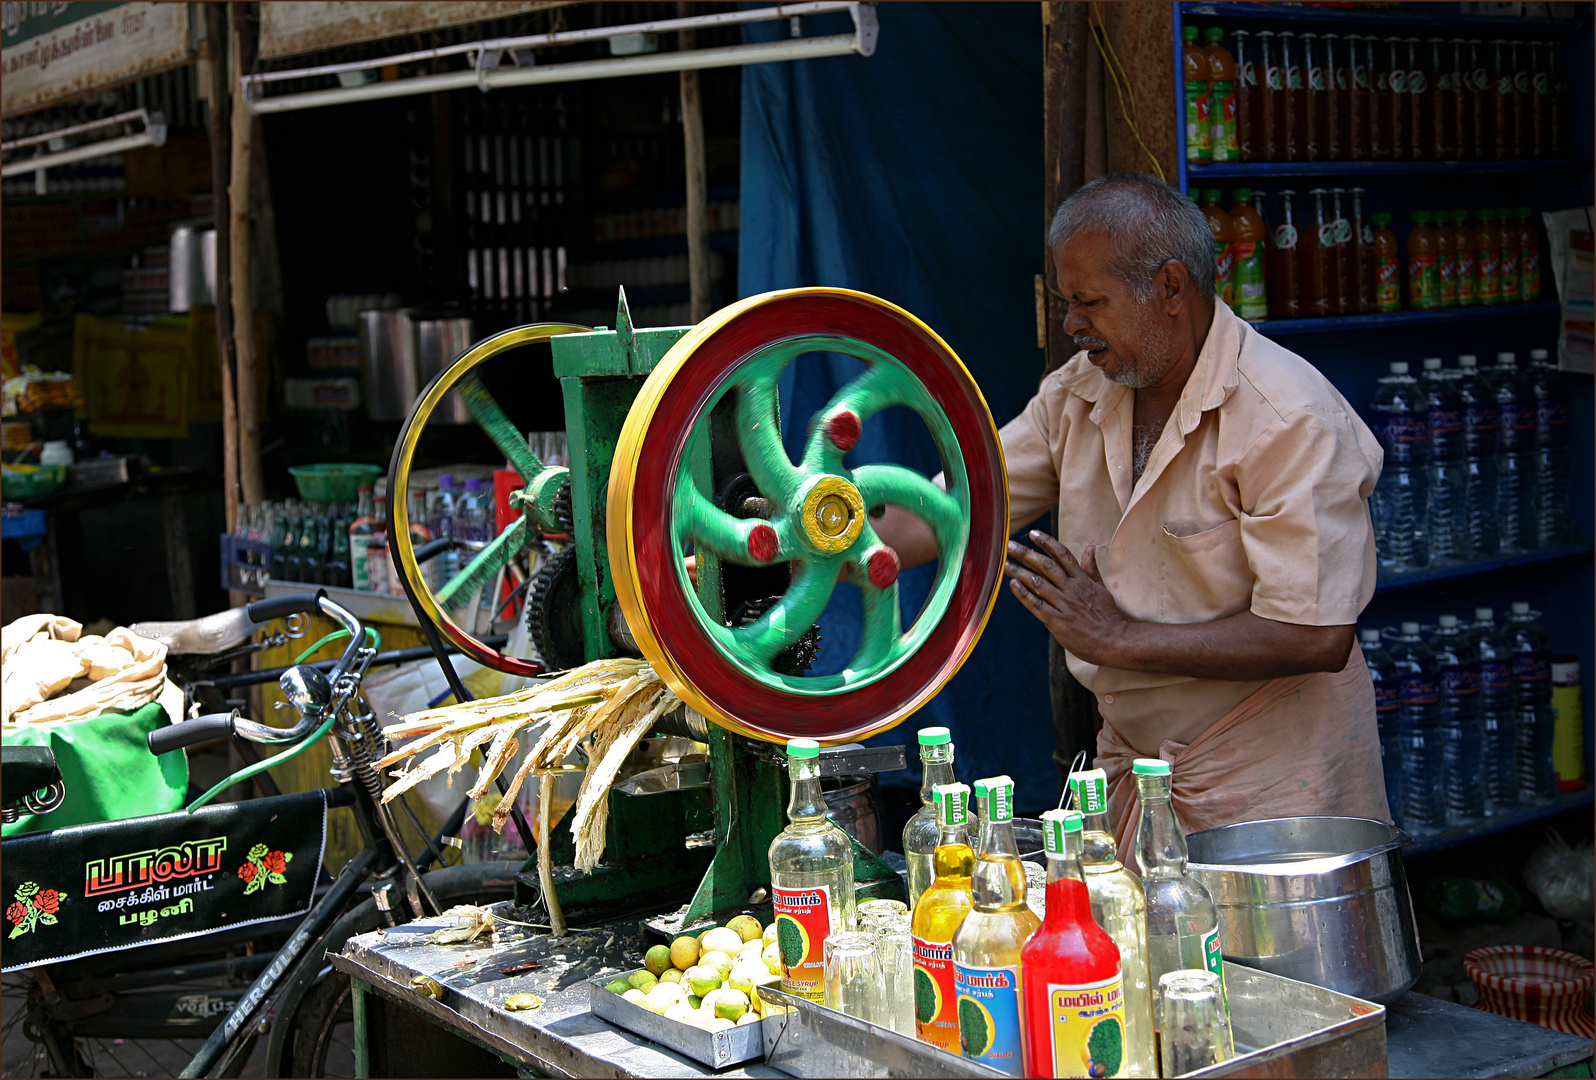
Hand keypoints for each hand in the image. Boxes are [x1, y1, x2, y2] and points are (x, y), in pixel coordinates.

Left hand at [1003, 530, 1128, 665]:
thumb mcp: (1102, 589)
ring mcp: (1064, 605)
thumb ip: (1091, 569)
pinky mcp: (1057, 621)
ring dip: (1020, 571)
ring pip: (1038, 583)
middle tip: (1011, 545)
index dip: (1047, 542)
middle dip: (1026, 553)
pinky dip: (1023, 594)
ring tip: (1005, 563)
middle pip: (1046, 566)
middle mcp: (1071, 589)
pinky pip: (1037, 605)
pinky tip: (1013, 584)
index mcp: (1082, 580)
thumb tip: (1090, 547)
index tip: (1033, 533)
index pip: (1063, 555)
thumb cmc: (1107, 616)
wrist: (1113, 642)